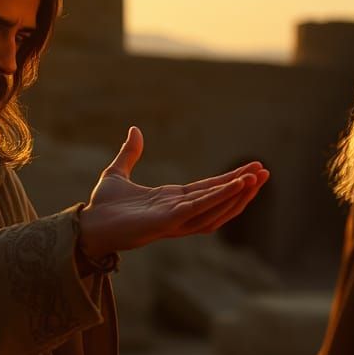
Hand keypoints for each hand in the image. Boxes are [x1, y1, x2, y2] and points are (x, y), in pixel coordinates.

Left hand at [77, 127, 268, 259]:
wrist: (87, 225)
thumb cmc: (101, 207)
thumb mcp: (117, 173)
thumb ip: (130, 153)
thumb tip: (135, 129)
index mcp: (172, 200)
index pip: (209, 189)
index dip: (230, 180)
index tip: (251, 168)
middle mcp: (179, 211)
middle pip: (219, 198)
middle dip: (243, 187)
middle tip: (266, 171)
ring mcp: (176, 219)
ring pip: (216, 208)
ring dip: (237, 194)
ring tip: (258, 178)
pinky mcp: (169, 222)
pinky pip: (200, 209)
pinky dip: (219, 197)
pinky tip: (236, 185)